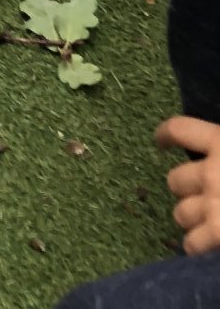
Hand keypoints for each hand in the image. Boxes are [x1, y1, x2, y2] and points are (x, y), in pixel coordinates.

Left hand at [157, 115, 219, 254]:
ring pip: (181, 213)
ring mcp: (214, 204)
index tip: (160, 140)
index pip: (180, 129)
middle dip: (185, 190)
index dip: (166, 134)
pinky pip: (192, 244)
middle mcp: (212, 171)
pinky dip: (197, 246)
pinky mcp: (219, 233)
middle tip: (202, 196)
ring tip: (208, 222)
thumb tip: (209, 147)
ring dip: (191, 218)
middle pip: (175, 180)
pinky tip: (206, 246)